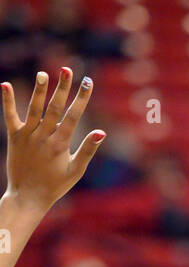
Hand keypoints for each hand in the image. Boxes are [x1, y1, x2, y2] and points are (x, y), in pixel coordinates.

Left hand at [3, 69, 104, 212]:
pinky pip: (10, 116)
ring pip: (34, 109)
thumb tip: (101, 132)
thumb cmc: (55, 186)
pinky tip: (5, 84)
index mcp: (60, 145)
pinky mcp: (14, 137)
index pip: (73, 117)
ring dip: (39, 90)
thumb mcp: (75, 171)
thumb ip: (87, 150)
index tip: (87, 81)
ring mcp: (28, 136)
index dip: (81, 98)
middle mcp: (44, 138)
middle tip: (67, 69)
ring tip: (43, 74)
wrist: (28, 197)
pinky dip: (7, 101)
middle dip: (62, 88)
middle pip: (55, 108)